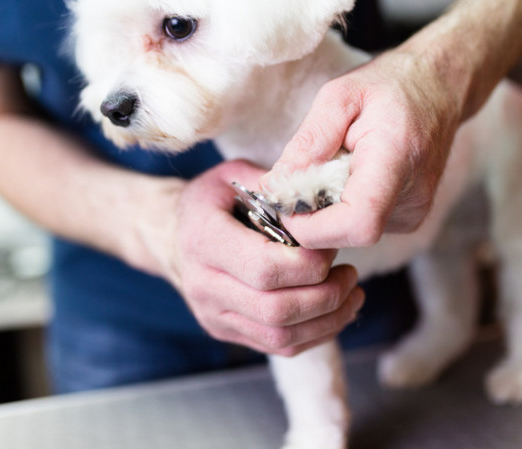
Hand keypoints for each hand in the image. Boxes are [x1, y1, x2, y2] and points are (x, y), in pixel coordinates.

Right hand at [164, 160, 364, 355]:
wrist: (169, 235)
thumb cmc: (208, 202)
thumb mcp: (231, 175)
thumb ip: (272, 184)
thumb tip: (317, 196)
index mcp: (204, 241)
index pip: (264, 267)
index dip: (308, 263)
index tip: (331, 248)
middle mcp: (204, 285)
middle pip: (276, 309)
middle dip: (326, 295)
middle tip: (350, 274)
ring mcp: (213, 314)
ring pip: (279, 336)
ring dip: (327, 321)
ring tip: (352, 295)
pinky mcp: (225, 330)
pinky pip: (276, 346)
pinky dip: (314, 335)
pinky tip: (335, 313)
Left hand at [265, 45, 463, 248]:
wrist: (440, 87)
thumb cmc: (391, 85)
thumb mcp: (339, 96)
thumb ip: (308, 143)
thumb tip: (274, 187)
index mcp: (395, 161)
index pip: (357, 223)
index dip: (313, 227)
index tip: (287, 203)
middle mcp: (411, 197)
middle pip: (346, 233)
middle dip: (309, 214)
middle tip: (300, 174)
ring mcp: (413, 213)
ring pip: (349, 231)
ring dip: (324, 207)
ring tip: (332, 164)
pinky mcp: (408, 219)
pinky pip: (360, 224)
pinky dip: (340, 205)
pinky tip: (347, 174)